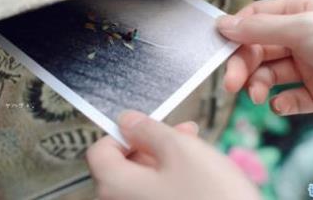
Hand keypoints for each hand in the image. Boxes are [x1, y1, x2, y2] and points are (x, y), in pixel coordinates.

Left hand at [87, 111, 260, 199]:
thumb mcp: (179, 149)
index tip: (148, 126)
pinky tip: (197, 170)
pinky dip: (173, 177)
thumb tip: (125, 120)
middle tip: (184, 131)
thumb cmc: (212, 197)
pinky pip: (158, 193)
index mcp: (116, 185)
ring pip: (145, 177)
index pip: (100, 150)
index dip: (122, 132)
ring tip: (197, 148)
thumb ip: (147, 130)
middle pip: (124, 163)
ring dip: (167, 156)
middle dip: (153, 141)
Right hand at [217, 0, 312, 117]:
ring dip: (259, 86)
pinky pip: (290, 98)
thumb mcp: (304, 28)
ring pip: (270, 75)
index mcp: (301, 12)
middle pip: (258, 49)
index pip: (256, 19)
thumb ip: (261, 28)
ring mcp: (311, 66)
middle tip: (233, 84)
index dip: (237, 34)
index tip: (220, 49)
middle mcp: (304, 38)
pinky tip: (282, 105)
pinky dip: (282, 103)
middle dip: (243, 66)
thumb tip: (224, 24)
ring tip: (258, 97)